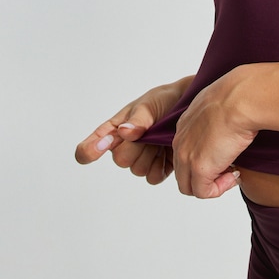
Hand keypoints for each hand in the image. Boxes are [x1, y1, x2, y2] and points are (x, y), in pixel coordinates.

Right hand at [75, 76, 191, 184]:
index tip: (95, 149)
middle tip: (150, 130)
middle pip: (121, 160)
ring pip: (137, 170)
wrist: (189, 105)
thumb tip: (124, 132)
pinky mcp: (157, 168)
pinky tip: (166, 151)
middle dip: (137, 146)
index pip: (89, 147)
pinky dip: (161, 166)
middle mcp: (124, 147)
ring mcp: (140, 159)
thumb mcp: (148, 104)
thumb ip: (137, 119)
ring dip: (151, 154)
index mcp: (114, 130)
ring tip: (159, 137)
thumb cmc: (163, 101)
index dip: (89, 151)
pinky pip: (152, 178)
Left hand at [172, 65, 261, 198]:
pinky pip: (204, 192)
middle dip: (205, 177)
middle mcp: (181, 142)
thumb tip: (229, 127)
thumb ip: (217, 118)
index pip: (185, 153)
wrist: (241, 99)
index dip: (205, 160)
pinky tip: (235, 175)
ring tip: (233, 173)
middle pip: (184, 173)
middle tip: (229, 168)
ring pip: (190, 186)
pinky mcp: (200, 168)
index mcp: (185, 125)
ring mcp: (187, 156)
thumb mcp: (220, 105)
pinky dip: (219, 190)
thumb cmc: (238, 97)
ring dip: (212, 185)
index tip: (225, 155)